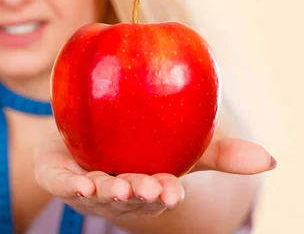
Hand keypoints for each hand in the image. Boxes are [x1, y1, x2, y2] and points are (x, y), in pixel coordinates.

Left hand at [34, 131, 274, 219]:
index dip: (166, 194)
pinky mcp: (57, 175)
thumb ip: (219, 152)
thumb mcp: (183, 143)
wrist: (84, 130)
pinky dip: (68, 185)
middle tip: (147, 187)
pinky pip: (60, 183)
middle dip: (138, 195)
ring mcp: (87, 187)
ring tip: (111, 188)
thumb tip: (270, 159)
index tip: (172, 191)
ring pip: (97, 195)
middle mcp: (118, 192)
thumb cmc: (138, 141)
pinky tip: (79, 184)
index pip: (160, 194)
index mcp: (147, 187)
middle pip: (130, 198)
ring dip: (105, 194)